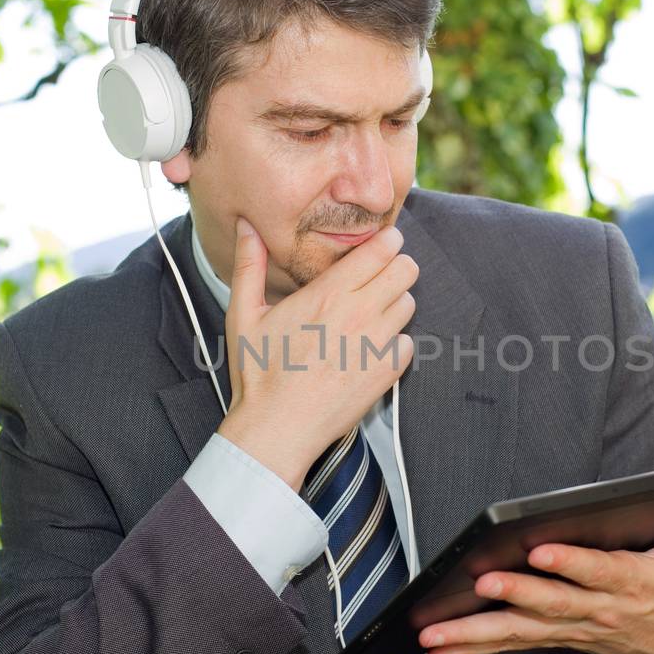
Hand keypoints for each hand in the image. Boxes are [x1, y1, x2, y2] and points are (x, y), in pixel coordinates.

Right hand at [216, 217, 416, 490]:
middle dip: (396, 266)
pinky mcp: (387, 373)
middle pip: (406, 270)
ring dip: (395, 303)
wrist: (277, 428)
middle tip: (379, 276)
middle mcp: (360, 314)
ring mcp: (377, 344)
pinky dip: (394, 342)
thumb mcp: (244, 314)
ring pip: (409, 304)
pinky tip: (369, 348)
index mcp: (328, 294)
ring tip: (369, 314)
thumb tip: (246, 225)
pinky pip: (408, 343)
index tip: (382, 243)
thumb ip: (249, 264)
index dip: (387, 241)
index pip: (381, 250)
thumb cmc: (258, 374)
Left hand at [418, 484, 653, 653]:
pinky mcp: (551, 638)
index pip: (597, 571)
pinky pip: (508, 645)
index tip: (539, 550)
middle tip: (480, 581)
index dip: (570, 563)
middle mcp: (595, 609)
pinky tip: (436, 646)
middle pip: (550, 602)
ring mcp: (570, 628)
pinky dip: (471, 648)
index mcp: (629, 583)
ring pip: (518, 631)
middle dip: (515, 593)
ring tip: (434, 631)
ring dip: (474, 633)